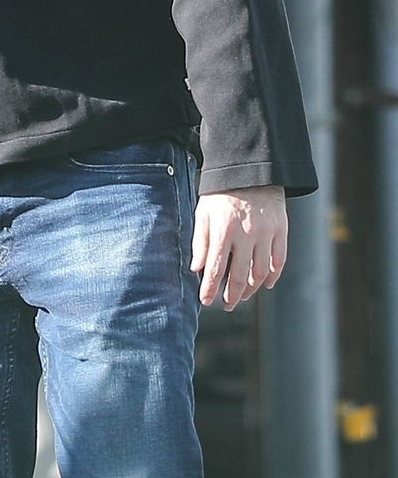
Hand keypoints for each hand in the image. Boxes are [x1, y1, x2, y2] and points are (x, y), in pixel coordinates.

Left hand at [191, 186, 286, 309]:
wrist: (250, 172)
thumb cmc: (221, 195)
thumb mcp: (203, 214)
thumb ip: (200, 242)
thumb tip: (197, 269)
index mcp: (224, 230)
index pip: (217, 268)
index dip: (211, 289)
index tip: (205, 301)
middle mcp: (246, 234)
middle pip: (241, 275)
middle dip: (232, 295)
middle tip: (226, 305)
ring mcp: (266, 233)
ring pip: (261, 272)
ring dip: (252, 289)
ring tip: (242, 296)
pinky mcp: (281, 230)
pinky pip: (279, 260)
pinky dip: (273, 276)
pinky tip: (265, 284)